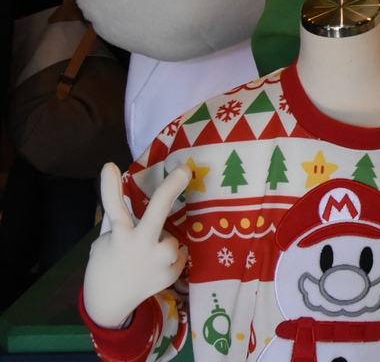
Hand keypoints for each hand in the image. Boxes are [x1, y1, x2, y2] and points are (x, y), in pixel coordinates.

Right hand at [83, 163, 191, 328]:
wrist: (110, 304)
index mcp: (119, 237)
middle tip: (184, 171)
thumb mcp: (104, 243)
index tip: (110, 165)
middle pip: (157, 212)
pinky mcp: (171, 274)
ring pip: (172, 239)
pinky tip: (154, 269)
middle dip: (171, 188)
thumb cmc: (106, 266)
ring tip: (148, 258)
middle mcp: (140, 246)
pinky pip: (178, 255)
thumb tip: (132, 203)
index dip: (110, 186)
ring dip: (164, 244)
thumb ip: (120, 226)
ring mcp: (158, 261)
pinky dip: (170, 259)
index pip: (113, 207)